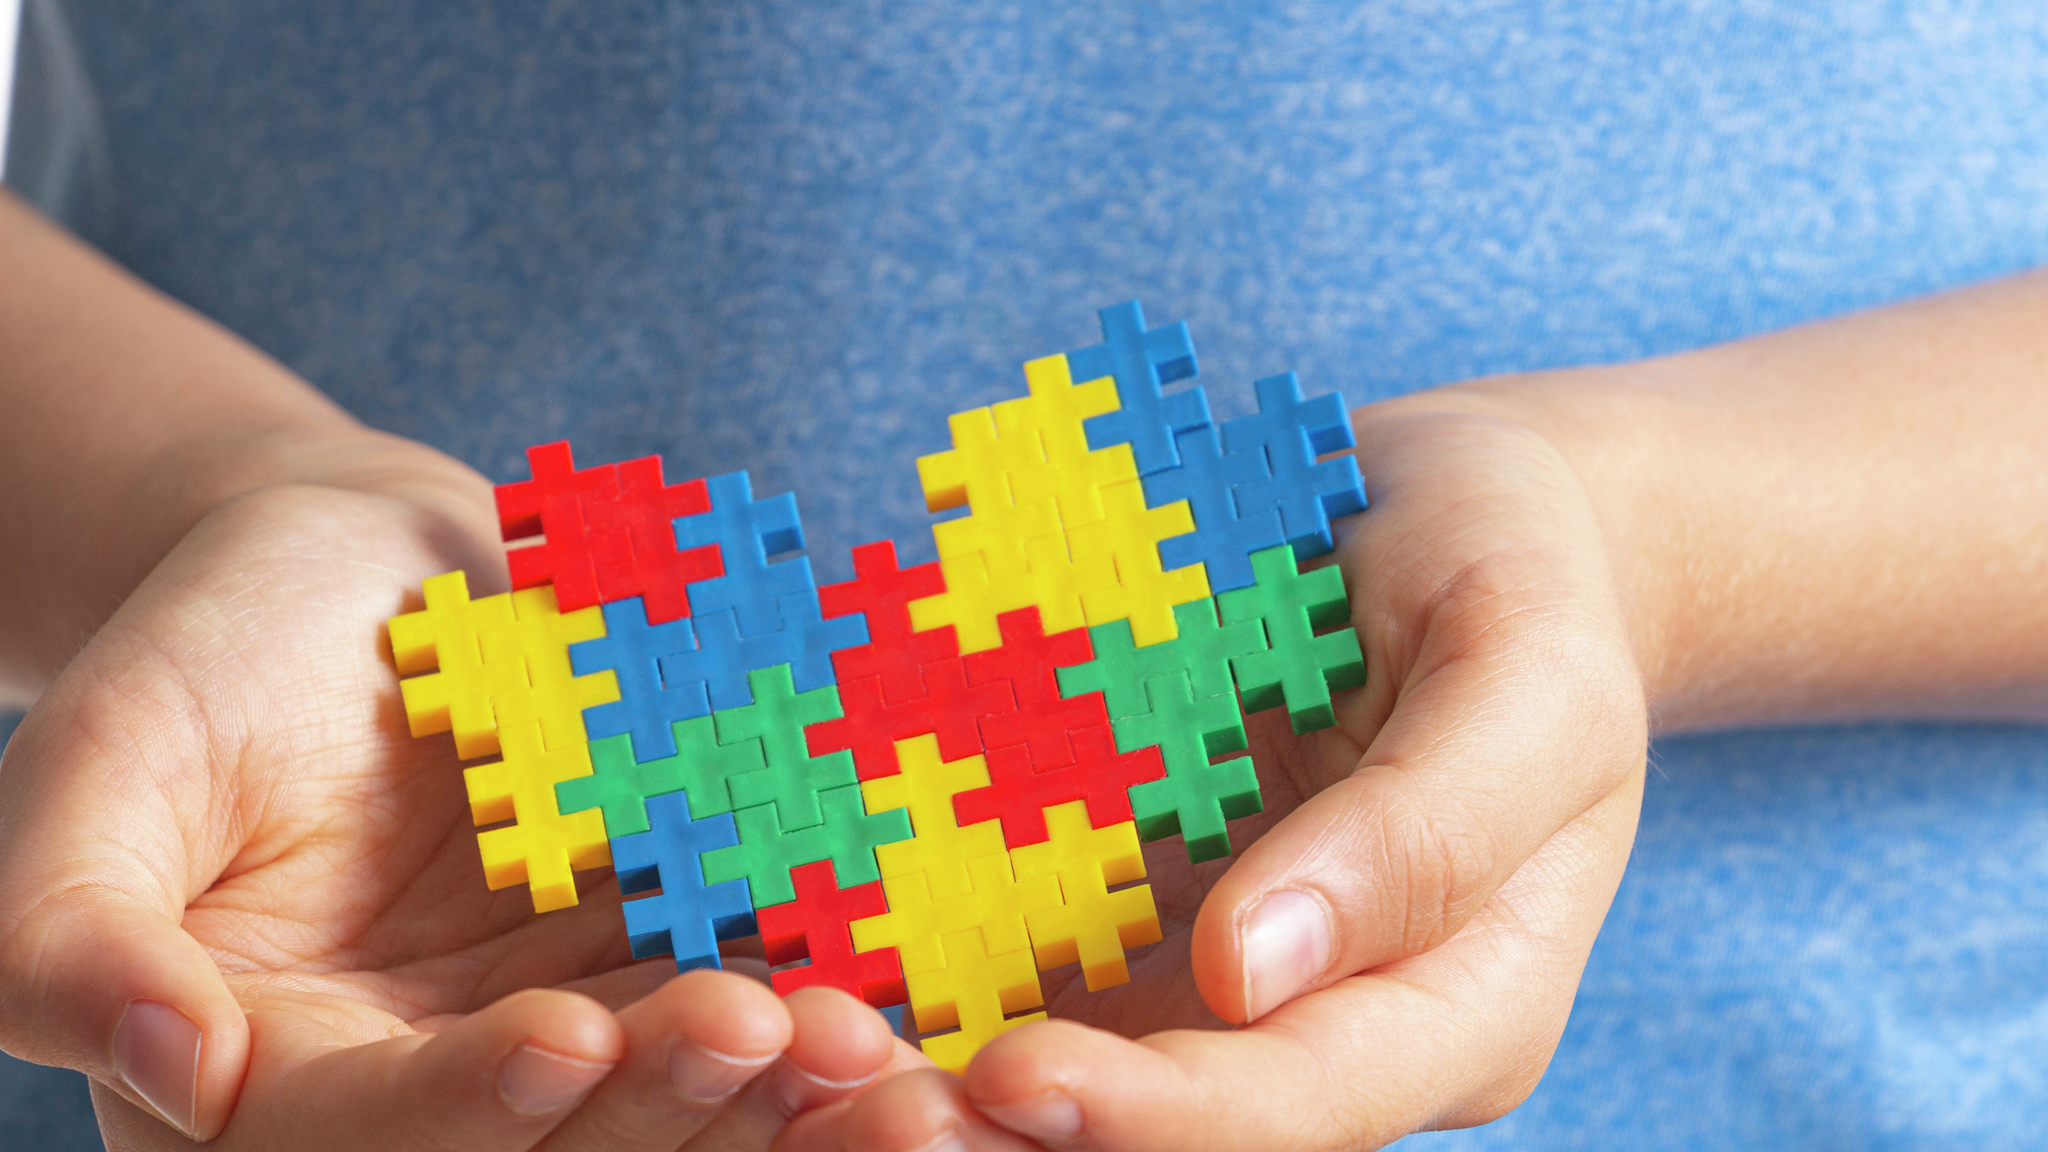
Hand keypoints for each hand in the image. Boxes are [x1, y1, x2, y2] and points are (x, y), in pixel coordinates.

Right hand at [0, 446, 923, 1149]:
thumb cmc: (198, 659)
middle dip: (663, 1105)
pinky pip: (745, 968)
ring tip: (857, 1029)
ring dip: (770, 1075)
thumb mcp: (93, 771)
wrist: (352, 566)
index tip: (569, 1038)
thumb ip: (72, 936)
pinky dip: (819, 970)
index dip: (468, 1107)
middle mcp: (431, 1080)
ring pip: (670, 1080)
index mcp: (273, 1084)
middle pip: (554, 1137)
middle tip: (774, 1038)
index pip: (368, 1134)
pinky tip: (898, 952)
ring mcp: (559, 1014)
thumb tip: (163, 1069)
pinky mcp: (657, 942)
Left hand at [776, 387, 1651, 1150]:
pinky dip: (913, 971)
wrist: (1452, 517)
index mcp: (1456, 1007)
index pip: (1302, 1104)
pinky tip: (805, 945)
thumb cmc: (1521, 579)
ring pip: (1071, 1067)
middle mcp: (1325, 1024)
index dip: (1157, 1114)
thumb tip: (1248, 977)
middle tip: (839, 1078)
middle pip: (1165, 1126)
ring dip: (929, 1068)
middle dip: (1001, 1125)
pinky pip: (1020, 963)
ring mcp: (1219, 977)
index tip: (1009, 1075)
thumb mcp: (1525, 678)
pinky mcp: (1136, 910)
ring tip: (793, 1033)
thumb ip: (1421, 832)